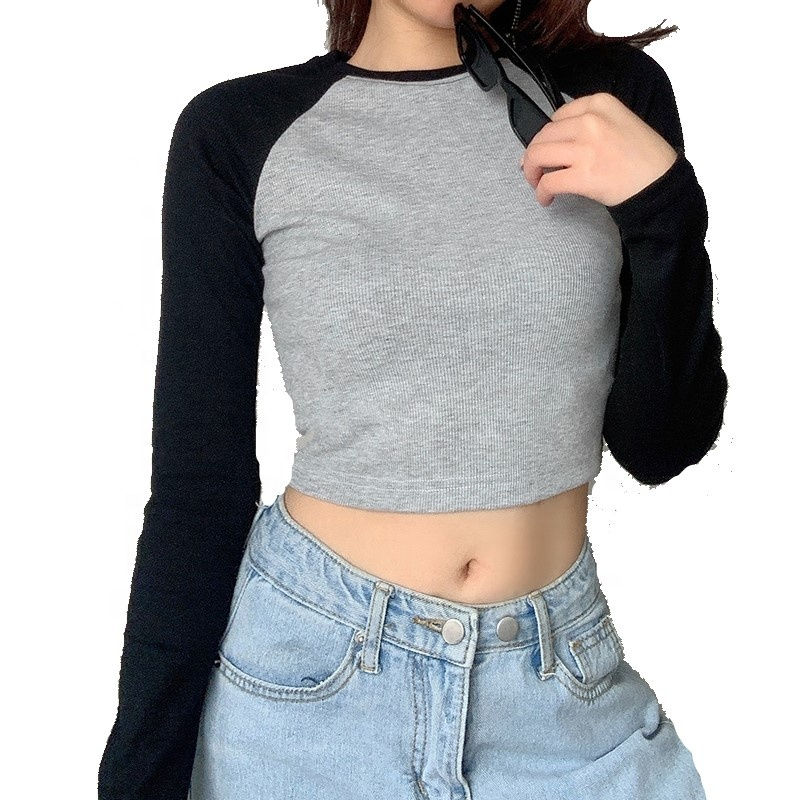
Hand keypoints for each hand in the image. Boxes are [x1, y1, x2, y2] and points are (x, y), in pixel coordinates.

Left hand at [519, 92, 678, 206]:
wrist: (661, 182)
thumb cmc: (644, 157)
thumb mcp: (620, 121)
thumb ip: (590, 123)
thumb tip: (556, 141)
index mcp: (600, 104)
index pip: (557, 117)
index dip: (547, 136)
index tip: (546, 149)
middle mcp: (590, 122)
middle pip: (543, 136)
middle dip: (533, 155)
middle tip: (535, 170)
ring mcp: (585, 148)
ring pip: (537, 156)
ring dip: (531, 172)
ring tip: (537, 183)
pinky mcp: (582, 175)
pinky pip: (547, 182)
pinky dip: (541, 192)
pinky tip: (546, 199)